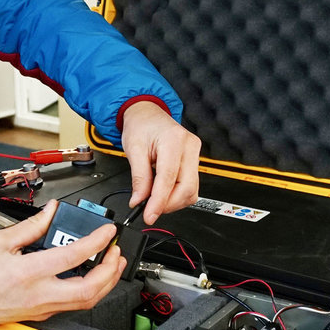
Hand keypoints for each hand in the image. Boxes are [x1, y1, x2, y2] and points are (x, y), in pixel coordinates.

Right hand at [0, 200, 125, 327]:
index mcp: (28, 272)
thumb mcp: (1, 241)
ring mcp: (41, 308)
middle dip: (110, 270)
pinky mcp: (40, 314)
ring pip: (85, 302)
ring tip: (112, 264)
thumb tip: (52, 211)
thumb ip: (32, 226)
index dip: (97, 242)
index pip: (74, 255)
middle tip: (115, 252)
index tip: (108, 231)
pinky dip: (89, 291)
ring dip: (105, 283)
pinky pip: (72, 305)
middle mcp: (39, 294)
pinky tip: (91, 277)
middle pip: (89, 289)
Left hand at [121, 101, 200, 225]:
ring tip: (154, 199)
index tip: (149, 215)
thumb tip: (139, 201)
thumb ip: (139, 177)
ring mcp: (195, 154)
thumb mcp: (133, 149)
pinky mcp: (194, 161)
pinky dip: (176, 195)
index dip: (159, 201)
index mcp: (173, 140)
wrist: (147, 114)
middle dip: (167, 204)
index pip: (169, 178)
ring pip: (191, 190)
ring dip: (172, 202)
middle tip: (149, 209)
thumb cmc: (141, 126)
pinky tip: (163, 192)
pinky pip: (190, 186)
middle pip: (186, 188)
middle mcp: (189, 146)